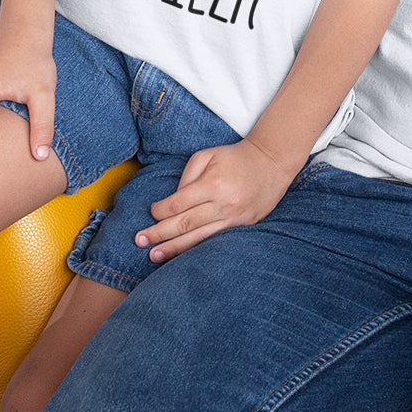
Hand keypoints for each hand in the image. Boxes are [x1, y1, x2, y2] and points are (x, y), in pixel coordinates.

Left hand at [136, 138, 295, 262]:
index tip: (151, 212)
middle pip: (184, 224)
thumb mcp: (207, 155)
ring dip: (173, 248)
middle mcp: (222, 204)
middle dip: (159, 234)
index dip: (160, 210)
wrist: (272, 161)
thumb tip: (173, 200)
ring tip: (153, 256)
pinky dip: (197, 248)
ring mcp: (234, 218)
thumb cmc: (235, 157)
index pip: (177, 204)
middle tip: (140, 241)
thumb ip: (187, 177)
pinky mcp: (243, 226)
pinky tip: (183, 256)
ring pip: (198, 238)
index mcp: (212, 184)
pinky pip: (215, 240)